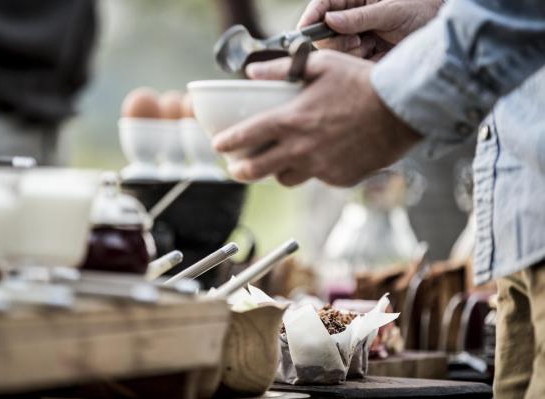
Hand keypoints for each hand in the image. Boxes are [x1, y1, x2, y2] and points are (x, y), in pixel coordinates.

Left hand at [212, 51, 421, 186]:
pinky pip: (319, 179)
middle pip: (257, 170)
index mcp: (290, 120)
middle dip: (240, 171)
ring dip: (278, 172)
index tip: (219, 146)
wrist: (402, 109)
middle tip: (236, 169)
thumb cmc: (362, 83)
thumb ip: (282, 70)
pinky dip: (315, 170)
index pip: (245, 137)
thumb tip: (253, 73)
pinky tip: (324, 157)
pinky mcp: (339, 179)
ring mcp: (320, 167)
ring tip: (280, 163)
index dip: (226, 143)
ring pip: (286, 179)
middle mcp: (300, 148)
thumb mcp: (321, 66)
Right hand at [298, 0, 440, 58]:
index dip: (311, 15)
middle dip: (335, 40)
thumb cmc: (422, 10)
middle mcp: (352, 17)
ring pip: (334, 50)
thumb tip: (330, 20)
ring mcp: (357, 36)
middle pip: (323, 32)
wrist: (443, 34)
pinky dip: (360, 62)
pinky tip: (375, 55)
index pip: (323, 4)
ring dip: (349, 52)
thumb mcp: (391, 10)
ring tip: (370, 46)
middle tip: (355, 41)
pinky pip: (349, 64)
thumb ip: (359, 17)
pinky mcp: (364, 55)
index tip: (305, 29)